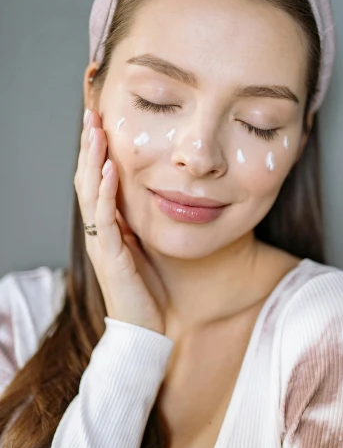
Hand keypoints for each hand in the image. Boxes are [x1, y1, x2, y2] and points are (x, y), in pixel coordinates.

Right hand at [74, 108, 166, 334]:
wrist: (145, 332)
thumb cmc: (147, 293)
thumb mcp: (145, 250)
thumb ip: (139, 226)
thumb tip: (150, 198)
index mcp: (107, 230)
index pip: (97, 183)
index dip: (97, 154)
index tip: (102, 124)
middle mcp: (99, 233)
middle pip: (88, 181)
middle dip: (90, 147)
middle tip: (92, 115)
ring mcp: (101, 244)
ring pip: (91, 194)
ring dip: (93, 160)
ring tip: (96, 131)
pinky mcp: (110, 257)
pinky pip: (104, 218)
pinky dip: (106, 192)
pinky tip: (111, 168)